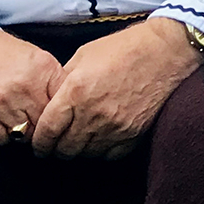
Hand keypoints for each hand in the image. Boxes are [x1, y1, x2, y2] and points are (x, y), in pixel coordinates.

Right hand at [0, 27, 64, 146]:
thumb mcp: (38, 58)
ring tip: (24, 125)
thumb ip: (57, 80)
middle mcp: (24, 86)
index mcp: (44, 69)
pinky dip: (5, 137)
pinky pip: (2, 140)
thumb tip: (74, 106)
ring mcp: (2, 101)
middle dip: (47, 128)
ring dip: (26, 134)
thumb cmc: (4, 53)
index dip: (66, 115)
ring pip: (26, 135)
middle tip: (43, 128)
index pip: (65, 103)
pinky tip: (5, 126)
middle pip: (47, 123)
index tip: (64, 120)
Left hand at [32, 17, 203, 158]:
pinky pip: (111, 155)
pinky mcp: (135, 133)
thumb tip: (51, 101)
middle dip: (56, 150)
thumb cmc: (123, 48)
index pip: (48, 130)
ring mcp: (116, 126)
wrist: (165, 51)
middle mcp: (93, 113)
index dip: (39, 142)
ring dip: (79, 151)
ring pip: (87, 154)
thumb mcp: (83, 56)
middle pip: (66, 148)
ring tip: (77, 144)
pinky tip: (100, 143)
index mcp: (75, 92)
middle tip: (55, 147)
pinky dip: (102, 152)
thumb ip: (64, 81)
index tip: (38, 146)